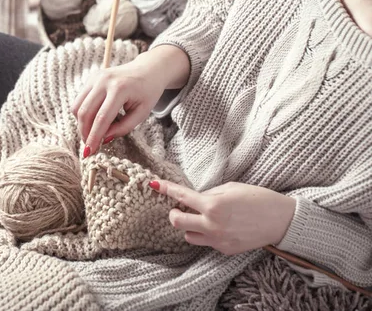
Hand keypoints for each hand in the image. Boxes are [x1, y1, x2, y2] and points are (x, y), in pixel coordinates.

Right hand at [71, 45, 188, 156]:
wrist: (148, 70)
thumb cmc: (147, 93)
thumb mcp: (141, 113)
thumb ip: (123, 128)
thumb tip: (104, 139)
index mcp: (120, 89)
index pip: (101, 118)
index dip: (94, 137)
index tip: (90, 152)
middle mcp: (104, 81)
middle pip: (85, 112)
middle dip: (84, 133)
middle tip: (90, 146)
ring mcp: (95, 77)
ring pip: (77, 107)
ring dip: (81, 124)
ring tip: (92, 133)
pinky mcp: (90, 78)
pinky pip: (79, 100)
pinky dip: (83, 114)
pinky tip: (94, 119)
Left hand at [150, 180, 296, 254]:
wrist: (282, 221)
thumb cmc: (259, 199)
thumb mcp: (232, 188)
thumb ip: (210, 193)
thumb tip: (196, 198)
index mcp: (213, 205)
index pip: (182, 197)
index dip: (166, 189)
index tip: (155, 185)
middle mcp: (211, 225)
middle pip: (177, 222)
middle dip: (174, 214)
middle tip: (180, 209)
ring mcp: (217, 240)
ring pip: (188, 236)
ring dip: (190, 226)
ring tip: (202, 219)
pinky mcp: (224, 250)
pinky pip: (206, 243)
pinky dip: (207, 234)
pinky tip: (220, 227)